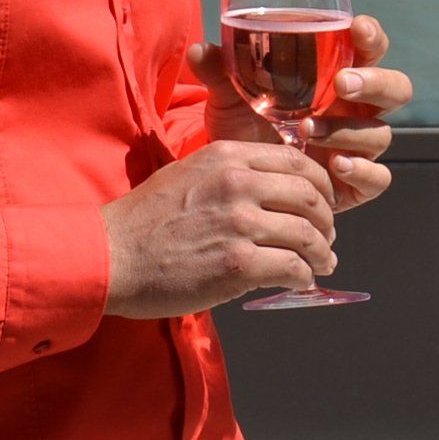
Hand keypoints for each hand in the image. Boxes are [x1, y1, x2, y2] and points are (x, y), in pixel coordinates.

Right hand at [103, 142, 341, 315]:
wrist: (111, 256)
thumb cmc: (143, 220)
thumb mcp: (188, 173)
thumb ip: (230, 173)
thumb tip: (267, 190)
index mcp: (228, 157)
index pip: (296, 161)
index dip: (320, 183)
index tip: (323, 201)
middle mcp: (239, 183)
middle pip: (309, 197)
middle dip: (326, 220)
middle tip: (327, 237)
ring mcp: (241, 223)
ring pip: (308, 235)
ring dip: (322, 253)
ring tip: (323, 264)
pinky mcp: (239, 264)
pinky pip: (293, 268)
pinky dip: (304, 277)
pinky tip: (301, 282)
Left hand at [193, 13, 411, 209]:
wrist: (243, 184)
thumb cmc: (246, 129)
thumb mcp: (230, 99)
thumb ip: (218, 73)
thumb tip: (199, 48)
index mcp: (337, 78)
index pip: (370, 49)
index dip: (371, 37)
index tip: (356, 28)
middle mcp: (356, 110)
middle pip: (396, 89)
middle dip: (375, 82)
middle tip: (343, 83)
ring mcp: (359, 147)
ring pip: (381, 132)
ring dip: (348, 129)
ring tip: (308, 130)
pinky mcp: (356, 183)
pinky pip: (378, 177)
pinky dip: (361, 169)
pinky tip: (335, 164)